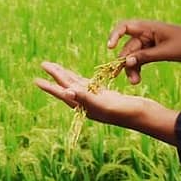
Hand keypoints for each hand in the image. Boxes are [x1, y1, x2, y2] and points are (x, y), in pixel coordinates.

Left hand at [35, 61, 177, 142]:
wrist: (144, 116)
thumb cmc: (126, 112)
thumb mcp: (104, 104)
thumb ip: (85, 97)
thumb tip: (66, 91)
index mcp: (84, 106)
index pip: (63, 93)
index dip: (49, 86)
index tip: (36, 80)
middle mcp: (87, 104)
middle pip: (67, 86)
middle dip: (55, 75)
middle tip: (43, 64)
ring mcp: (96, 99)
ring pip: (76, 83)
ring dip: (65, 75)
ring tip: (54, 67)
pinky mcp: (104, 95)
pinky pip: (87, 84)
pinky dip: (79, 78)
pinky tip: (74, 76)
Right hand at [107, 21, 180, 82]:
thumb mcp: (166, 52)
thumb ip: (146, 56)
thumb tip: (127, 62)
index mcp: (149, 27)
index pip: (125, 26)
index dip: (115, 35)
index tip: (110, 48)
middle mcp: (146, 33)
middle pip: (129, 47)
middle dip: (127, 63)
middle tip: (130, 79)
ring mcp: (150, 42)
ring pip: (134, 55)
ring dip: (132, 68)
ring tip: (135, 82)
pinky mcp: (153, 50)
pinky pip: (141, 58)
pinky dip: (139, 67)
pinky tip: (138, 78)